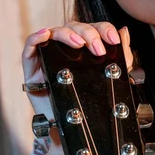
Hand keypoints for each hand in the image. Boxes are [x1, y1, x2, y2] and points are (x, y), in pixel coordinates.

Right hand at [22, 22, 132, 154]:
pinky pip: (31, 44)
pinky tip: (46, 34)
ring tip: (78, 43)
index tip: (113, 40)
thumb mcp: (109, 77)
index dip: (104, 29)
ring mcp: (49, 53)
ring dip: (68, 34)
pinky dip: (37, 36)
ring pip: (56, 31)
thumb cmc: (88, 101)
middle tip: (98, 50)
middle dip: (89, 34)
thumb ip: (121, 55)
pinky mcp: (32, 64)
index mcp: (85, 45)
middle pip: (76, 27)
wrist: (70, 128)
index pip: (94, 28)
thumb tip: (124, 31)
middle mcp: (67, 46)